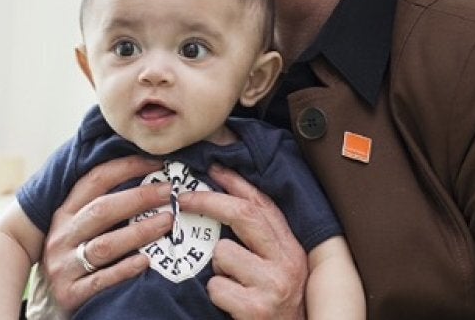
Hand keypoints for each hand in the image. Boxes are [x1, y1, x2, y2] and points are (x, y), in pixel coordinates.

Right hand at [39, 156, 172, 313]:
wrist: (54, 305)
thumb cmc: (79, 257)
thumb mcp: (82, 228)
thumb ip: (106, 207)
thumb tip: (151, 181)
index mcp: (64, 213)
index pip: (95, 180)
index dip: (127, 168)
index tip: (158, 164)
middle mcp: (61, 236)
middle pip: (101, 210)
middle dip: (139, 197)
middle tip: (170, 192)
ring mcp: (63, 266)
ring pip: (104, 245)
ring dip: (139, 232)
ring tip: (167, 222)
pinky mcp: (70, 294)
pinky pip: (101, 280)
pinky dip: (124, 269)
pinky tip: (146, 260)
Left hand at [178, 164, 307, 319]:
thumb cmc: (277, 303)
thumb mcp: (279, 266)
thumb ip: (262, 240)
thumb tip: (227, 203)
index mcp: (291, 247)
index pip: (263, 204)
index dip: (237, 183)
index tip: (214, 169)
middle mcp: (286, 261)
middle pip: (243, 215)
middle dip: (209, 201)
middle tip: (184, 199)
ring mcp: (272, 283)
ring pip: (223, 253)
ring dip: (218, 268)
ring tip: (232, 284)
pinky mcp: (256, 308)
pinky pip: (216, 286)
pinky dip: (217, 294)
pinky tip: (231, 303)